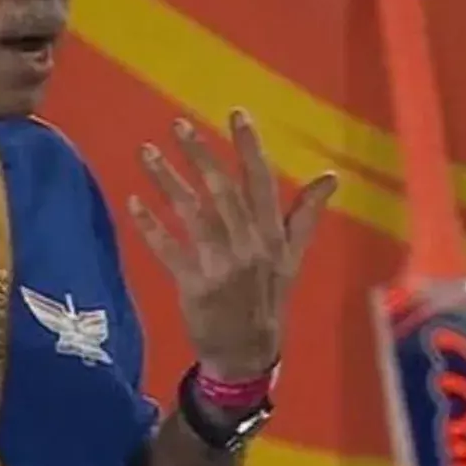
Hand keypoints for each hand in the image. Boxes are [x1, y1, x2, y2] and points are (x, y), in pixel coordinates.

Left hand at [127, 110, 337, 381]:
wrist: (247, 352)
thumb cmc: (268, 298)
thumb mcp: (293, 257)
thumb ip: (306, 215)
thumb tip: (332, 177)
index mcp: (273, 236)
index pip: (262, 182)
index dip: (249, 147)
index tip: (237, 113)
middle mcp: (249, 246)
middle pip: (222, 191)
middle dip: (200, 154)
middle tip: (178, 124)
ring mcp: (221, 266)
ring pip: (191, 213)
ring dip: (167, 180)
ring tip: (147, 152)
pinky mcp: (194, 286)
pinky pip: (168, 250)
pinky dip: (150, 226)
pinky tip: (134, 202)